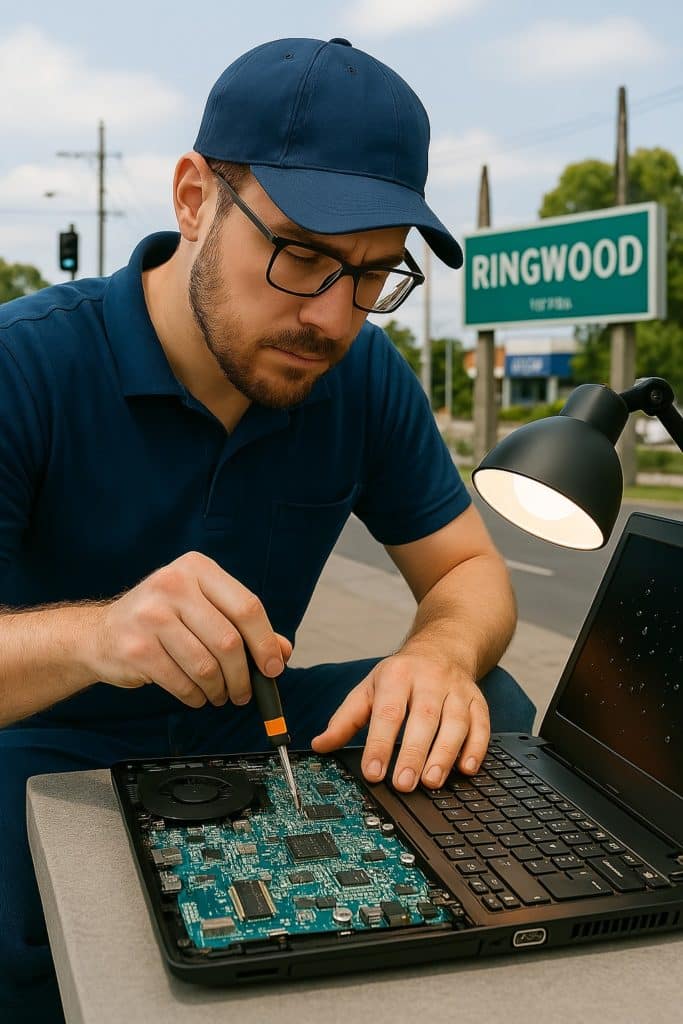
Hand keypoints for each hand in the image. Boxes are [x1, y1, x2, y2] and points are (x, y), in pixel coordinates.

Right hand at [85, 551, 291, 708]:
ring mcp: (151, 615)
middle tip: (245, 692)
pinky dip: (196, 696)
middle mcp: (173, 585)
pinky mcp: (136, 647)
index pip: (247, 606)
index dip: (265, 642)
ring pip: (206, 666)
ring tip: (219, 694)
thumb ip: (243, 627)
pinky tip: (196, 695)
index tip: (274, 667)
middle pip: (228, 640)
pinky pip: (182, 682)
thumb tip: (282, 652)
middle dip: (243, 676)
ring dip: (220, 689)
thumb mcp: (203, 610)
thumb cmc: (161, 620)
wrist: (100, 634)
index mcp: (197, 568)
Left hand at [311, 650, 489, 790]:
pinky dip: (477, 747)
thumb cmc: (402, 674)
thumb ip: (346, 719)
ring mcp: (456, 689)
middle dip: (413, 752)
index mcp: (397, 675)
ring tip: (431, 781)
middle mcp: (429, 680)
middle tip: (403, 784)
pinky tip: (466, 768)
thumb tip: (320, 745)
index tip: (373, 772)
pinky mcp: (477, 700)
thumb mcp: (369, 688)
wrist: (442, 646)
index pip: (388, 712)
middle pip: (423, 717)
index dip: (380, 743)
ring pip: (455, 722)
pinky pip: (481, 724)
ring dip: (445, 754)